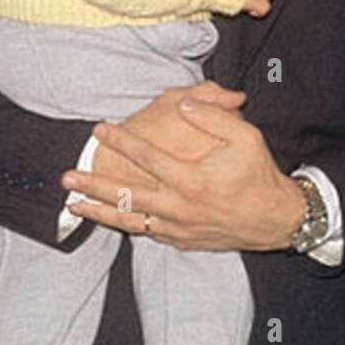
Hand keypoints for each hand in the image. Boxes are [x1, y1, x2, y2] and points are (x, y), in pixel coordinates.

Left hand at [62, 85, 304, 250]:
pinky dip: (127, 225)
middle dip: (93, 184)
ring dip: (100, 210)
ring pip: (130, 220)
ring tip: (75, 203)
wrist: (276, 219)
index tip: (100, 129)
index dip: (121, 141)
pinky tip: (113, 219)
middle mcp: (179, 206)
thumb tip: (183, 103)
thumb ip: (213, 116)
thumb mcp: (245, 137)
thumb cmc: (260, 174)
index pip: (146, 156)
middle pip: (126, 195)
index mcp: (191, 179)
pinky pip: (147, 232)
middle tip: (67, 176)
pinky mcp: (182, 240)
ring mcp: (178, 227)